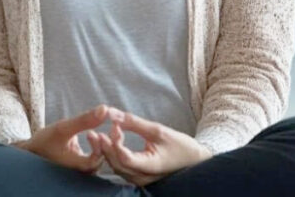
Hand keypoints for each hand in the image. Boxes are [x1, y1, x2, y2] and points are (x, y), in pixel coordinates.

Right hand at [13, 104, 108, 172]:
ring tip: (103, 129)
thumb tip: (105, 109)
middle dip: (108, 142)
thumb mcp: (63, 128)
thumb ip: (84, 120)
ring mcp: (84, 167)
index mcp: (77, 166)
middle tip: (111, 127)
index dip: (100, 145)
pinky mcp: (83, 161)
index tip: (93, 131)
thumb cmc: (45, 141)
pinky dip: (100, 143)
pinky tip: (96, 132)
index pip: (97, 160)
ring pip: (102, 157)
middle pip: (104, 159)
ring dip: (105, 142)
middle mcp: (83, 170)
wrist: (32, 150)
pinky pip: (97, 154)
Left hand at [85, 108, 211, 186]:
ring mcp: (140, 180)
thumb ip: (134, 123)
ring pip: (116, 167)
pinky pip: (121, 168)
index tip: (114, 125)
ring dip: (108, 150)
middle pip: (116, 163)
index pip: (124, 157)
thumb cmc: (180, 146)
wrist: (195, 160)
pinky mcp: (139, 177)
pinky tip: (113, 142)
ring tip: (104, 133)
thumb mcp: (158, 130)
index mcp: (149, 166)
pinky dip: (115, 154)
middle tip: (99, 128)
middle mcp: (142, 178)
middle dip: (106, 146)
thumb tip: (113, 114)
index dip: (115, 142)